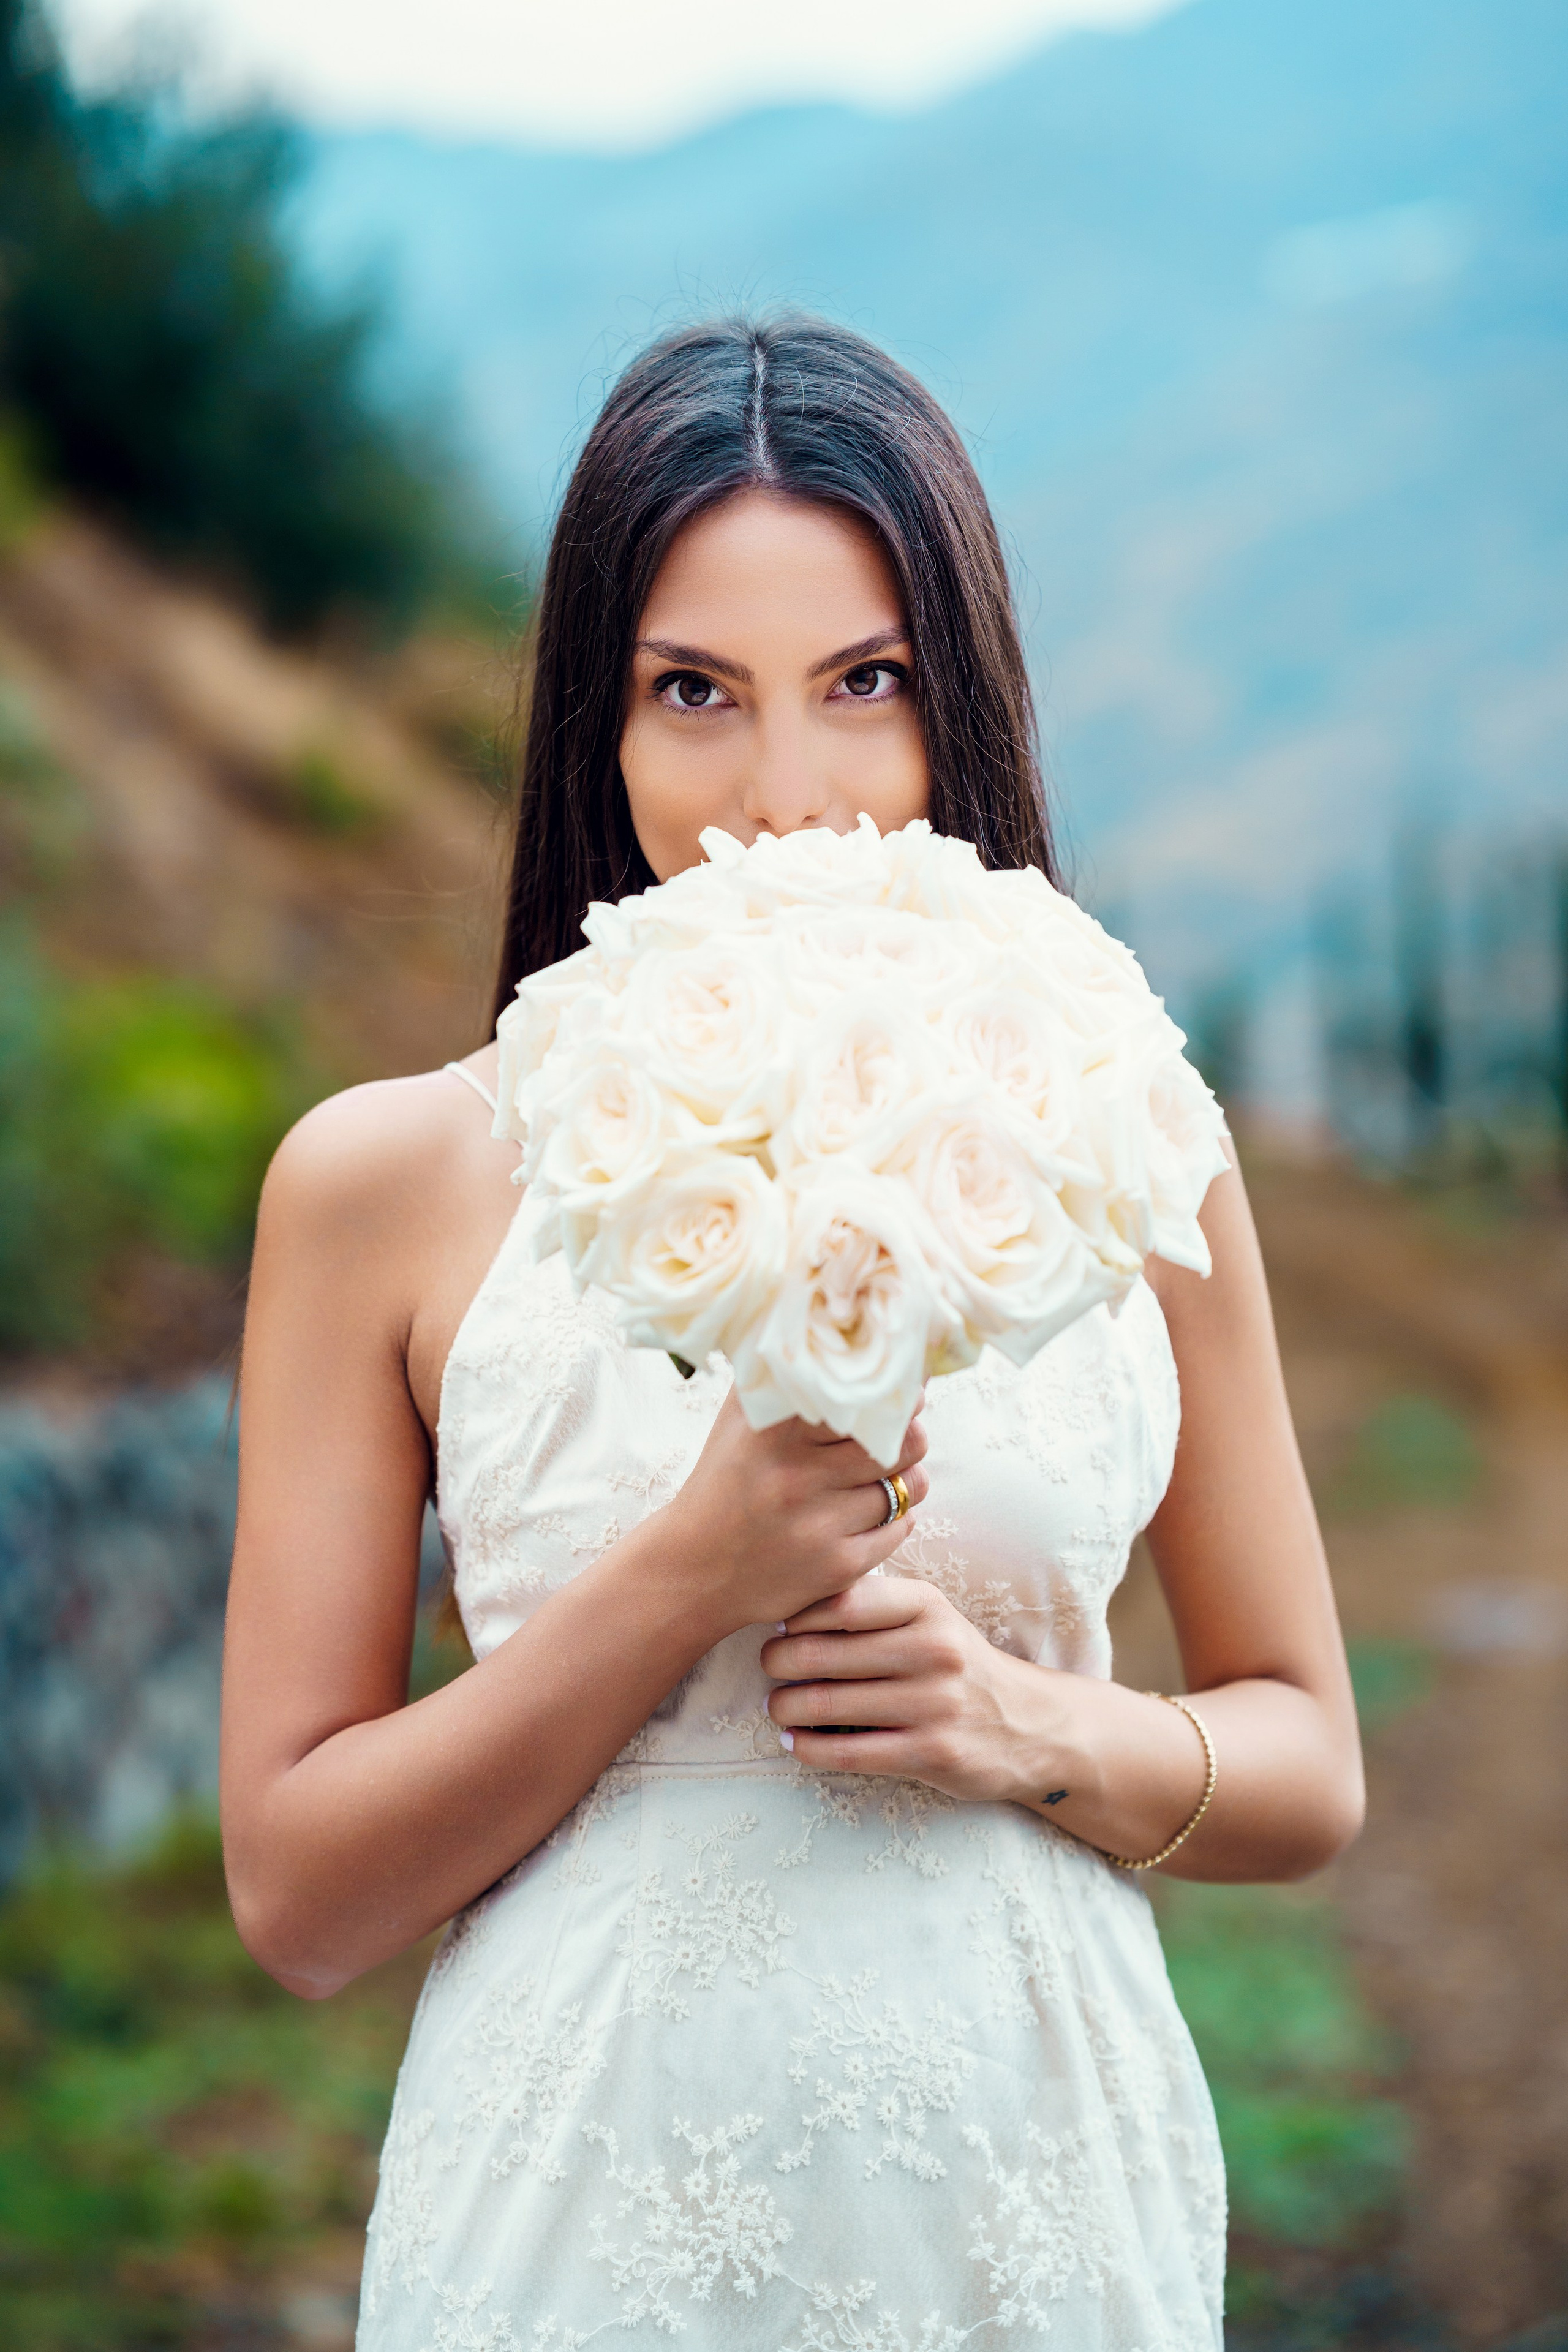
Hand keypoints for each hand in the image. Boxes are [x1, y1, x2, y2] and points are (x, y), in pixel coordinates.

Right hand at [658, 1391, 928, 1632]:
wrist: (694, 1571)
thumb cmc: (725, 1481)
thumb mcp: (740, 1419)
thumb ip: (784, 1378)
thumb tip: (838, 1335)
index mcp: (774, 1431)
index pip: (866, 1398)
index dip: (894, 1393)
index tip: (896, 1391)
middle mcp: (797, 1477)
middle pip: (904, 1441)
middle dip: (910, 1434)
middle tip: (897, 1433)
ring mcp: (819, 1526)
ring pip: (909, 1486)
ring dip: (907, 1477)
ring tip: (882, 1474)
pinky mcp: (838, 1567)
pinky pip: (900, 1528)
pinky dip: (895, 1517)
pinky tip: (866, 1512)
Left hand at [761, 1576, 1086, 1803]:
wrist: (1028, 1725)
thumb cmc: (956, 1664)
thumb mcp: (929, 1618)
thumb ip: (873, 1605)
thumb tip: (789, 1607)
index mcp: (927, 1606)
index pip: (842, 1600)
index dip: (797, 1614)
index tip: (780, 1624)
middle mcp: (933, 1649)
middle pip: (822, 1653)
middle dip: (779, 1661)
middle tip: (770, 1666)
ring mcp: (935, 1704)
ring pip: (827, 1704)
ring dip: (786, 1706)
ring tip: (777, 1705)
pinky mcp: (933, 1753)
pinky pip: (848, 1752)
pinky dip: (808, 1748)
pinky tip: (794, 1741)